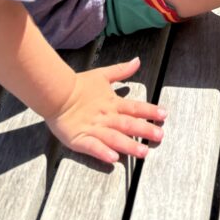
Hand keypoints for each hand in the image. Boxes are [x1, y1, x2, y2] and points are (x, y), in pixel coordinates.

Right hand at [45, 57, 166, 164]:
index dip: (149, 110)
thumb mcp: (102, 75)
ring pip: (114, 138)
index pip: (134, 107)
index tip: (164, 114)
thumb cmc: (79, 85)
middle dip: (144, 130)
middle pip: (128, 124)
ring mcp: (93, 129)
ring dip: (129, 145)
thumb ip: (121, 70)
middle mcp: (106, 117)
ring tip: (143, 152)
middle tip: (160, 136)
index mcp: (112, 103)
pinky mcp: (79, 139)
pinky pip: (92, 147)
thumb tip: (137, 60)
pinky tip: (113, 159)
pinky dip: (102, 152)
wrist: (56, 93)